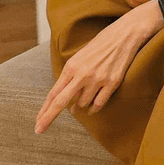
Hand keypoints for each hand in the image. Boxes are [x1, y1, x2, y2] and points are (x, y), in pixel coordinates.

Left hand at [36, 3, 160, 132]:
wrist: (125, 34)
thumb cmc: (101, 45)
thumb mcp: (80, 57)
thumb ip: (71, 76)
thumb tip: (66, 100)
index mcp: (71, 67)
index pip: (53, 93)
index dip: (44, 110)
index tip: (37, 122)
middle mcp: (82, 74)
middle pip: (61, 102)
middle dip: (48, 118)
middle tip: (40, 129)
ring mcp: (98, 79)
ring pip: (82, 104)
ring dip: (80, 106)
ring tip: (83, 99)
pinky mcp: (112, 82)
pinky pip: (99, 104)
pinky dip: (93, 108)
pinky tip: (92, 107)